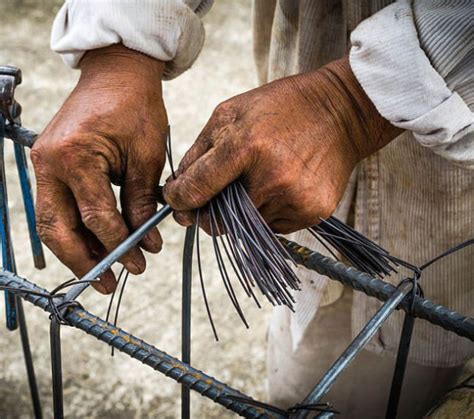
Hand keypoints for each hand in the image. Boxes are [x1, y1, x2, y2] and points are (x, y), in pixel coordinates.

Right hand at [31, 44, 166, 293]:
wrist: (117, 75)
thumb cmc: (136, 108)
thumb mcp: (147, 156)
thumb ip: (142, 202)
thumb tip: (145, 242)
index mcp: (76, 157)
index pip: (96, 216)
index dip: (119, 244)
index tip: (139, 262)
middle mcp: (50, 163)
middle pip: (57, 228)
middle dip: (83, 261)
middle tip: (107, 283)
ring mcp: (44, 164)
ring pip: (52, 222)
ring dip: (76, 250)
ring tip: (101, 272)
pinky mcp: (49, 165)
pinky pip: (58, 206)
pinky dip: (75, 229)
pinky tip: (95, 244)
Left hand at [164, 56, 401, 232]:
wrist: (341, 113)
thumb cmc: (280, 109)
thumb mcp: (231, 113)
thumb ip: (199, 151)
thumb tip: (177, 190)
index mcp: (246, 146)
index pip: (197, 189)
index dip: (179, 200)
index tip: (177, 201)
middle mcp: (271, 178)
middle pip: (219, 219)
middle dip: (209, 212)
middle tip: (215, 196)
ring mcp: (294, 199)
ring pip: (246, 227)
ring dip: (241, 212)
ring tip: (258, 180)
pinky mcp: (312, 212)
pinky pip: (273, 227)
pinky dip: (266, 213)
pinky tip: (278, 187)